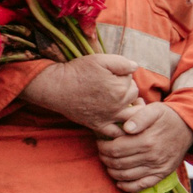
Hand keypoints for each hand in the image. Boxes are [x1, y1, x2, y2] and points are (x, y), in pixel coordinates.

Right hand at [23, 54, 142, 135]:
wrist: (57, 87)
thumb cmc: (78, 71)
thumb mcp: (101, 59)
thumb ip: (122, 62)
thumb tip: (135, 67)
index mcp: (120, 89)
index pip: (132, 81)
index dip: (124, 75)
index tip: (112, 74)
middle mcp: (118, 105)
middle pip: (133, 96)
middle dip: (127, 89)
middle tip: (113, 85)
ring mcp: (109, 118)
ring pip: (132, 114)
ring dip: (132, 108)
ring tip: (123, 101)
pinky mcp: (99, 125)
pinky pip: (117, 133)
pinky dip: (123, 129)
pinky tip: (121, 121)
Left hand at [97, 101, 192, 192]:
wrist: (189, 128)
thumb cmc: (167, 117)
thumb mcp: (154, 110)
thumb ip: (138, 116)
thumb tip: (126, 128)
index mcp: (147, 140)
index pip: (115, 149)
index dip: (103, 147)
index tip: (100, 141)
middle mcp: (152, 157)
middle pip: (118, 163)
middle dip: (105, 158)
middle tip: (102, 152)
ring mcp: (157, 168)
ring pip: (126, 175)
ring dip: (112, 171)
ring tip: (109, 163)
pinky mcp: (161, 174)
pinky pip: (141, 186)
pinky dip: (127, 186)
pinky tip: (119, 181)